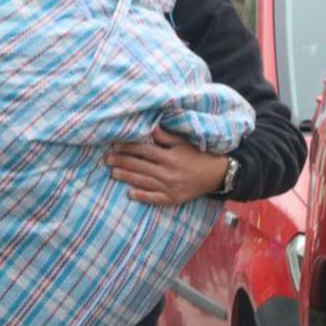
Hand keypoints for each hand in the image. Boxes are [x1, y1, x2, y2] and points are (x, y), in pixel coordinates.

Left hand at [106, 126, 229, 205]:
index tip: (115, 144)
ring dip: (127, 177)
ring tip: (113, 173)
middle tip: (107, 159)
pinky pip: (155, 199)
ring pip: (144, 182)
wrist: (217, 175)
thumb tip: (149, 126)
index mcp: (170, 156)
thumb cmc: (198, 154)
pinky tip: (130, 194)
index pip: (143, 150)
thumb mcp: (183, 142)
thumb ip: (165, 136)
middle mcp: (168, 172)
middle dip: (122, 162)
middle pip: (140, 166)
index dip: (128, 147)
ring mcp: (170, 187)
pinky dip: (143, 196)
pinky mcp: (173, 199)